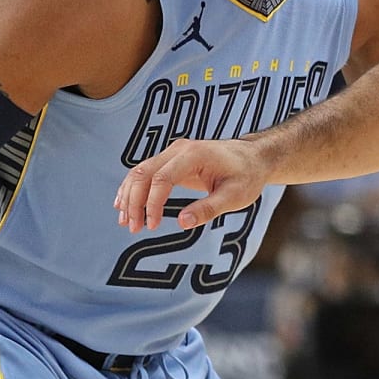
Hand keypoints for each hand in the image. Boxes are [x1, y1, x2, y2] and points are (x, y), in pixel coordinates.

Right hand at [116, 137, 268, 231]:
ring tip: (126, 222)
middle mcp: (179, 149)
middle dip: (134, 202)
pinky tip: (125, 206)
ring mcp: (173, 152)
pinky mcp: (171, 160)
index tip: (152, 226)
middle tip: (133, 228)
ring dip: (129, 196)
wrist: (253, 157)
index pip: (162, 178)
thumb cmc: (247, 176)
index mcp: (194, 155)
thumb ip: (209, 209)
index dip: (153, 204)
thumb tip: (182, 223)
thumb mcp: (235, 196)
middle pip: (144, 173)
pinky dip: (133, 189)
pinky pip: (146, 172)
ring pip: (140, 171)